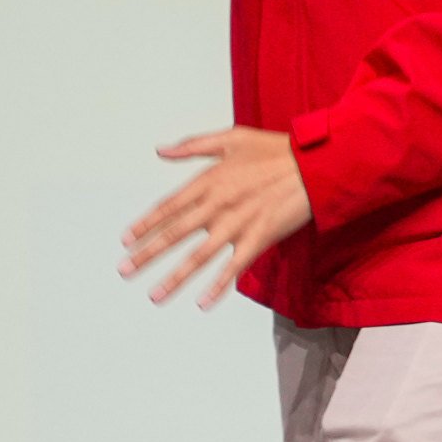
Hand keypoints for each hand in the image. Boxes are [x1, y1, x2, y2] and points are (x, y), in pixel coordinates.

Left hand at [123, 128, 310, 306]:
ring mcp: (238, 224)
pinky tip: (203, 303)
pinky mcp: (260, 238)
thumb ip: (193, 146)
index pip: (168, 207)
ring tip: (154, 295)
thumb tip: (161, 150)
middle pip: (175, 234)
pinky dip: (218, 286)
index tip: (126, 240)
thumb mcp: (232, 138)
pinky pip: (235, 267)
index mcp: (208, 181)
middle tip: (124, 271)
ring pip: (199, 256)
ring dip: (175, 278)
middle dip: (147, 254)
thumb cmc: (278, 150)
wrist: (316, 164)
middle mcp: (217, 205)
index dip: (145, 225)